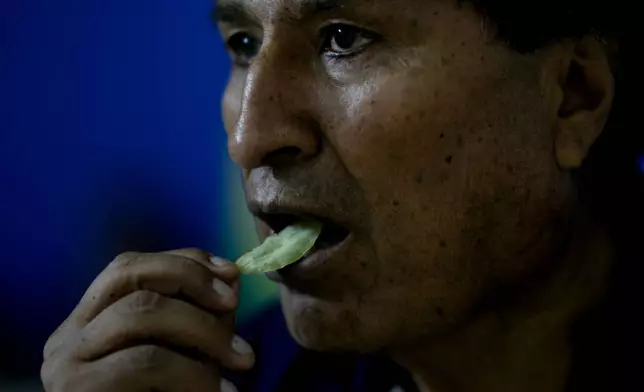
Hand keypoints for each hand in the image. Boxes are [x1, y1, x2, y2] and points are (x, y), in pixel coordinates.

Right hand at [41, 249, 253, 391]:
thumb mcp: (177, 354)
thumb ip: (194, 319)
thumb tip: (230, 280)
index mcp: (89, 321)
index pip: (131, 265)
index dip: (184, 260)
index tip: (231, 274)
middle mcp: (70, 336)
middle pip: (132, 275)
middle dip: (193, 282)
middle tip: (236, 306)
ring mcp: (69, 364)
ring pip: (141, 312)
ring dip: (204, 329)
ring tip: (240, 360)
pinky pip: (146, 362)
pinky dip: (194, 373)